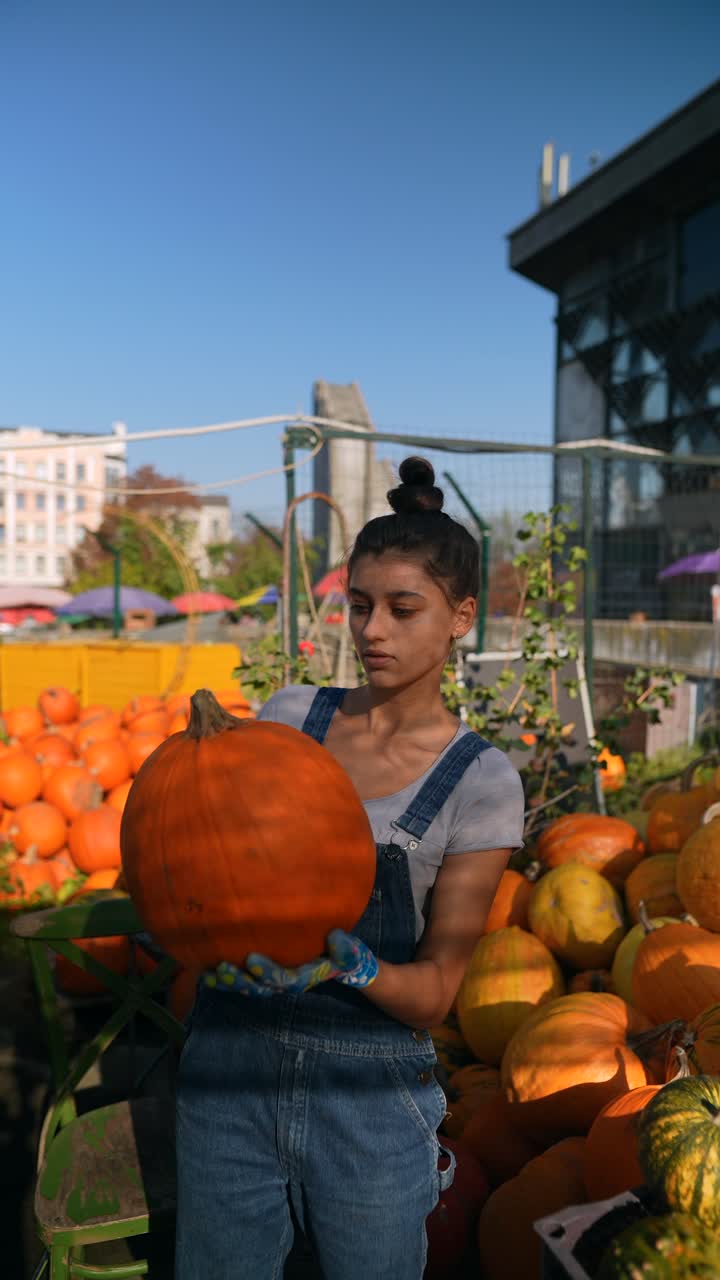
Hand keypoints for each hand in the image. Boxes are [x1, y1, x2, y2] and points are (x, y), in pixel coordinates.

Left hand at [203, 929, 378, 996]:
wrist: (340, 966)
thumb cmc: (343, 955)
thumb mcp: (350, 952)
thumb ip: (346, 949)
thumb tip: (336, 937)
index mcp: (304, 977)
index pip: (283, 979)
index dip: (267, 972)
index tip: (251, 959)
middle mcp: (285, 984)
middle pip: (259, 989)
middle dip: (240, 981)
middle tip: (222, 969)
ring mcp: (274, 983)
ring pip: (248, 989)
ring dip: (228, 983)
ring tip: (208, 975)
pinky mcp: (265, 978)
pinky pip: (244, 983)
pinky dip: (225, 980)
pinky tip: (206, 973)